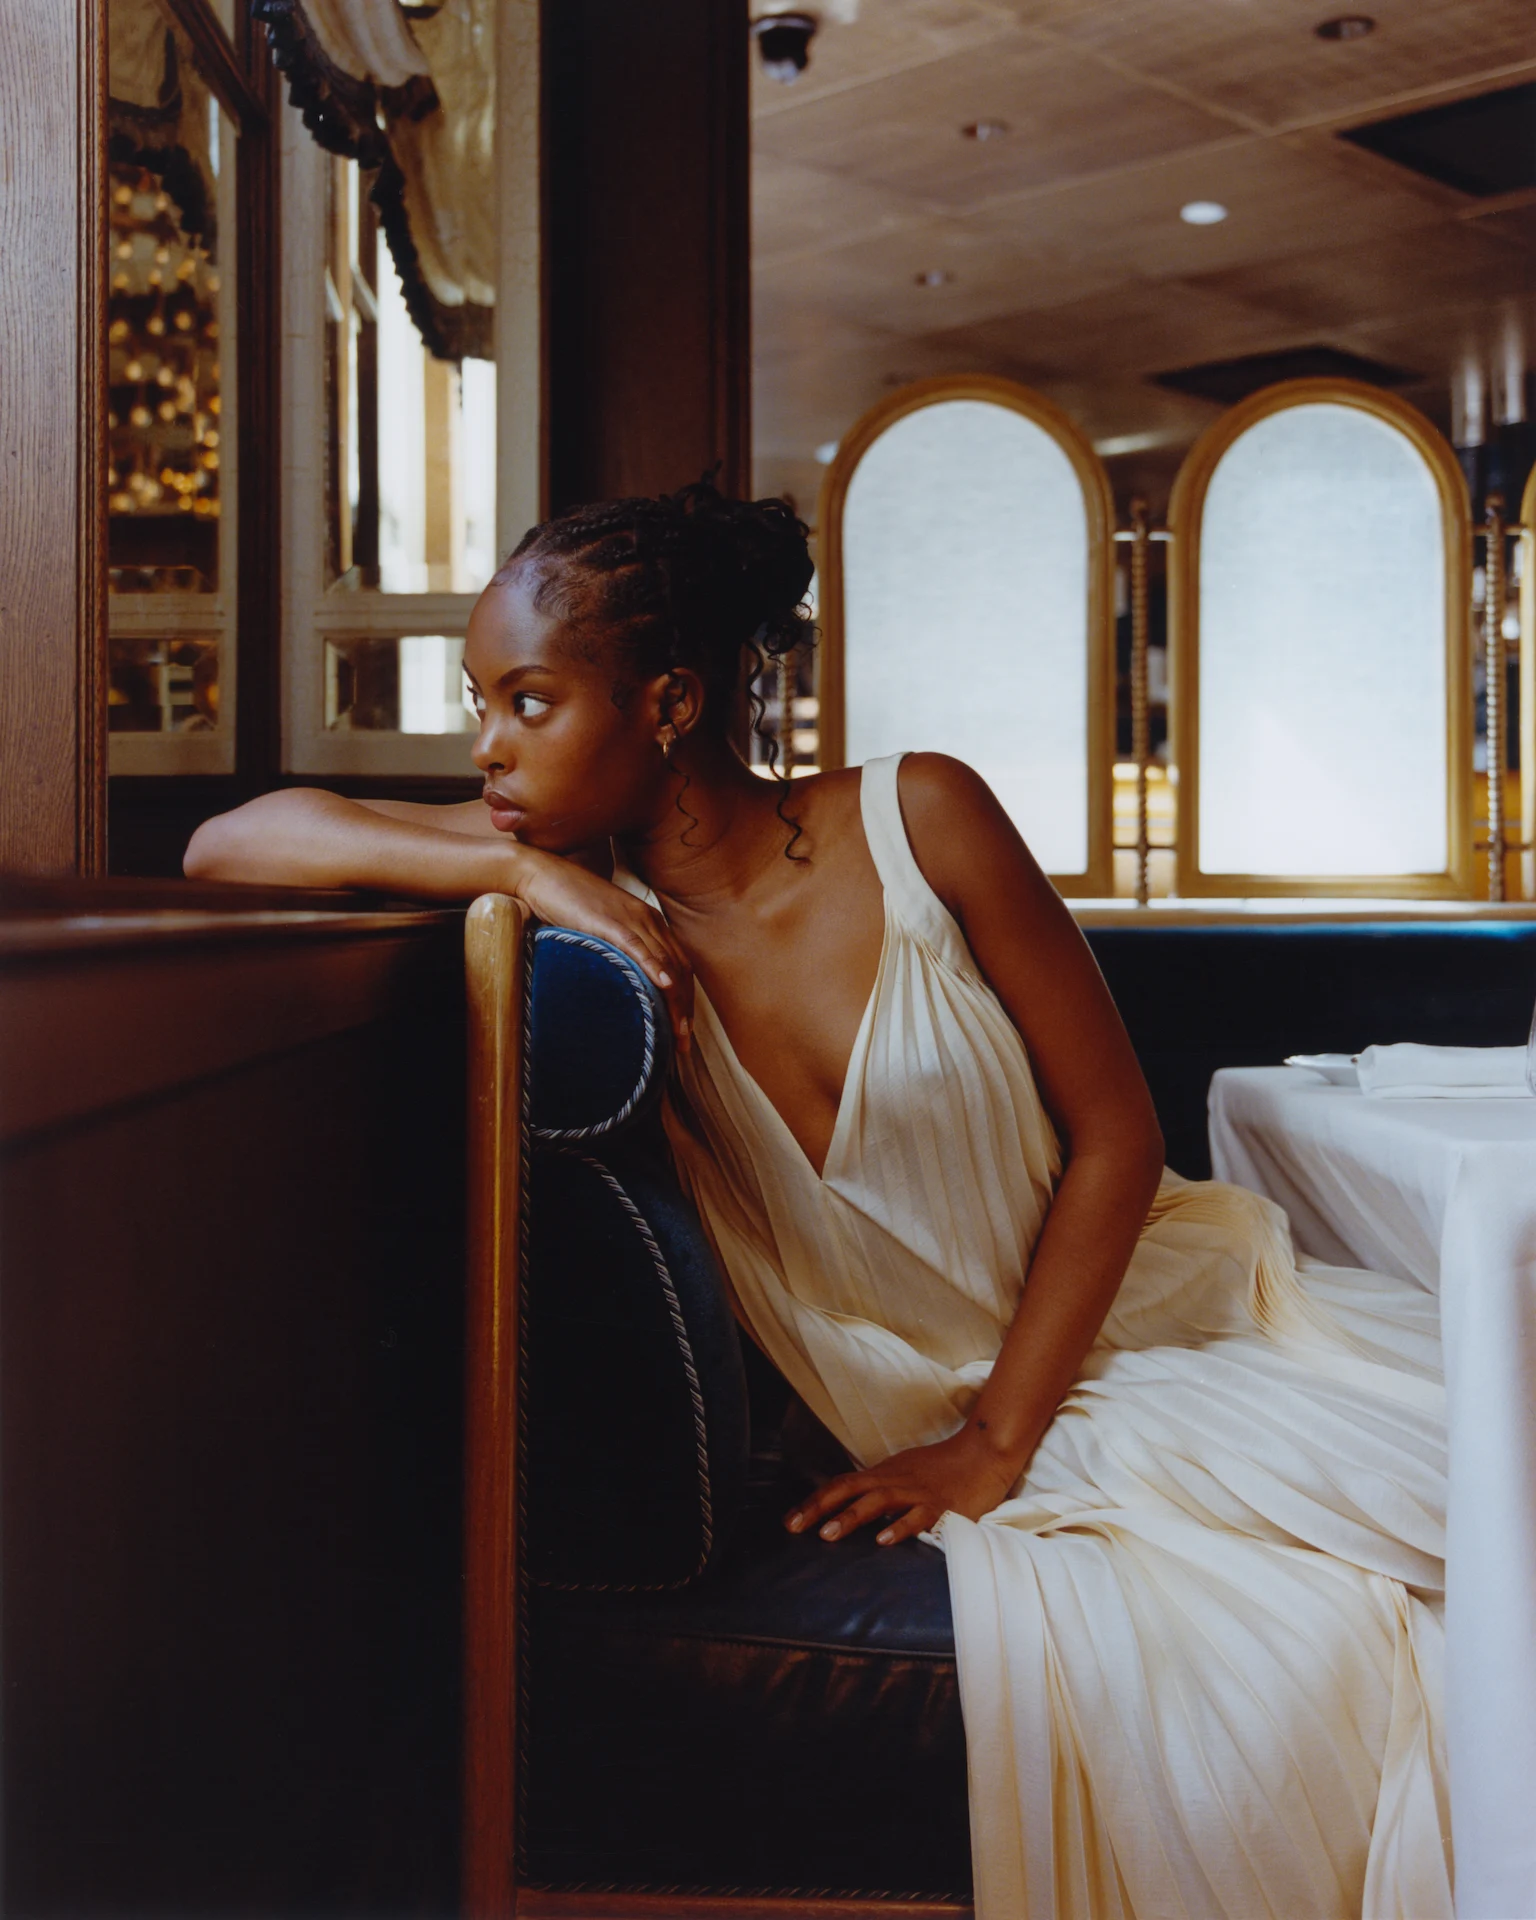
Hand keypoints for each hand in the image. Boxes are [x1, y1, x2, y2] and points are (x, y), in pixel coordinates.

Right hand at [508, 845, 693, 1050]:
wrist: (541, 875)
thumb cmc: (567, 905)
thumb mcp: (601, 931)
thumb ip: (618, 952)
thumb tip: (623, 985)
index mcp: (649, 922)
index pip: (680, 966)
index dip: (686, 1000)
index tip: (683, 1031)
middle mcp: (648, 920)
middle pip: (680, 970)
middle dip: (685, 1010)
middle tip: (684, 1044)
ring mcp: (632, 919)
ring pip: (665, 964)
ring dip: (674, 1002)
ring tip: (676, 1033)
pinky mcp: (610, 921)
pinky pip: (638, 947)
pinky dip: (655, 968)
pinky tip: (664, 987)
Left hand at [784, 1425, 1021, 1546]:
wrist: (983, 1453)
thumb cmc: (942, 1467)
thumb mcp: (903, 1474)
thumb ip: (878, 1490)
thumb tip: (850, 1509)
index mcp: (883, 1474)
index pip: (841, 1485)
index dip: (814, 1502)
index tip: (789, 1521)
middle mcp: (894, 1480)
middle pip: (850, 1489)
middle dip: (819, 1508)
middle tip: (794, 1527)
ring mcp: (917, 1492)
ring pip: (878, 1502)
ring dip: (851, 1517)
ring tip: (828, 1535)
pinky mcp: (941, 1505)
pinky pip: (917, 1516)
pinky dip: (899, 1528)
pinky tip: (883, 1540)